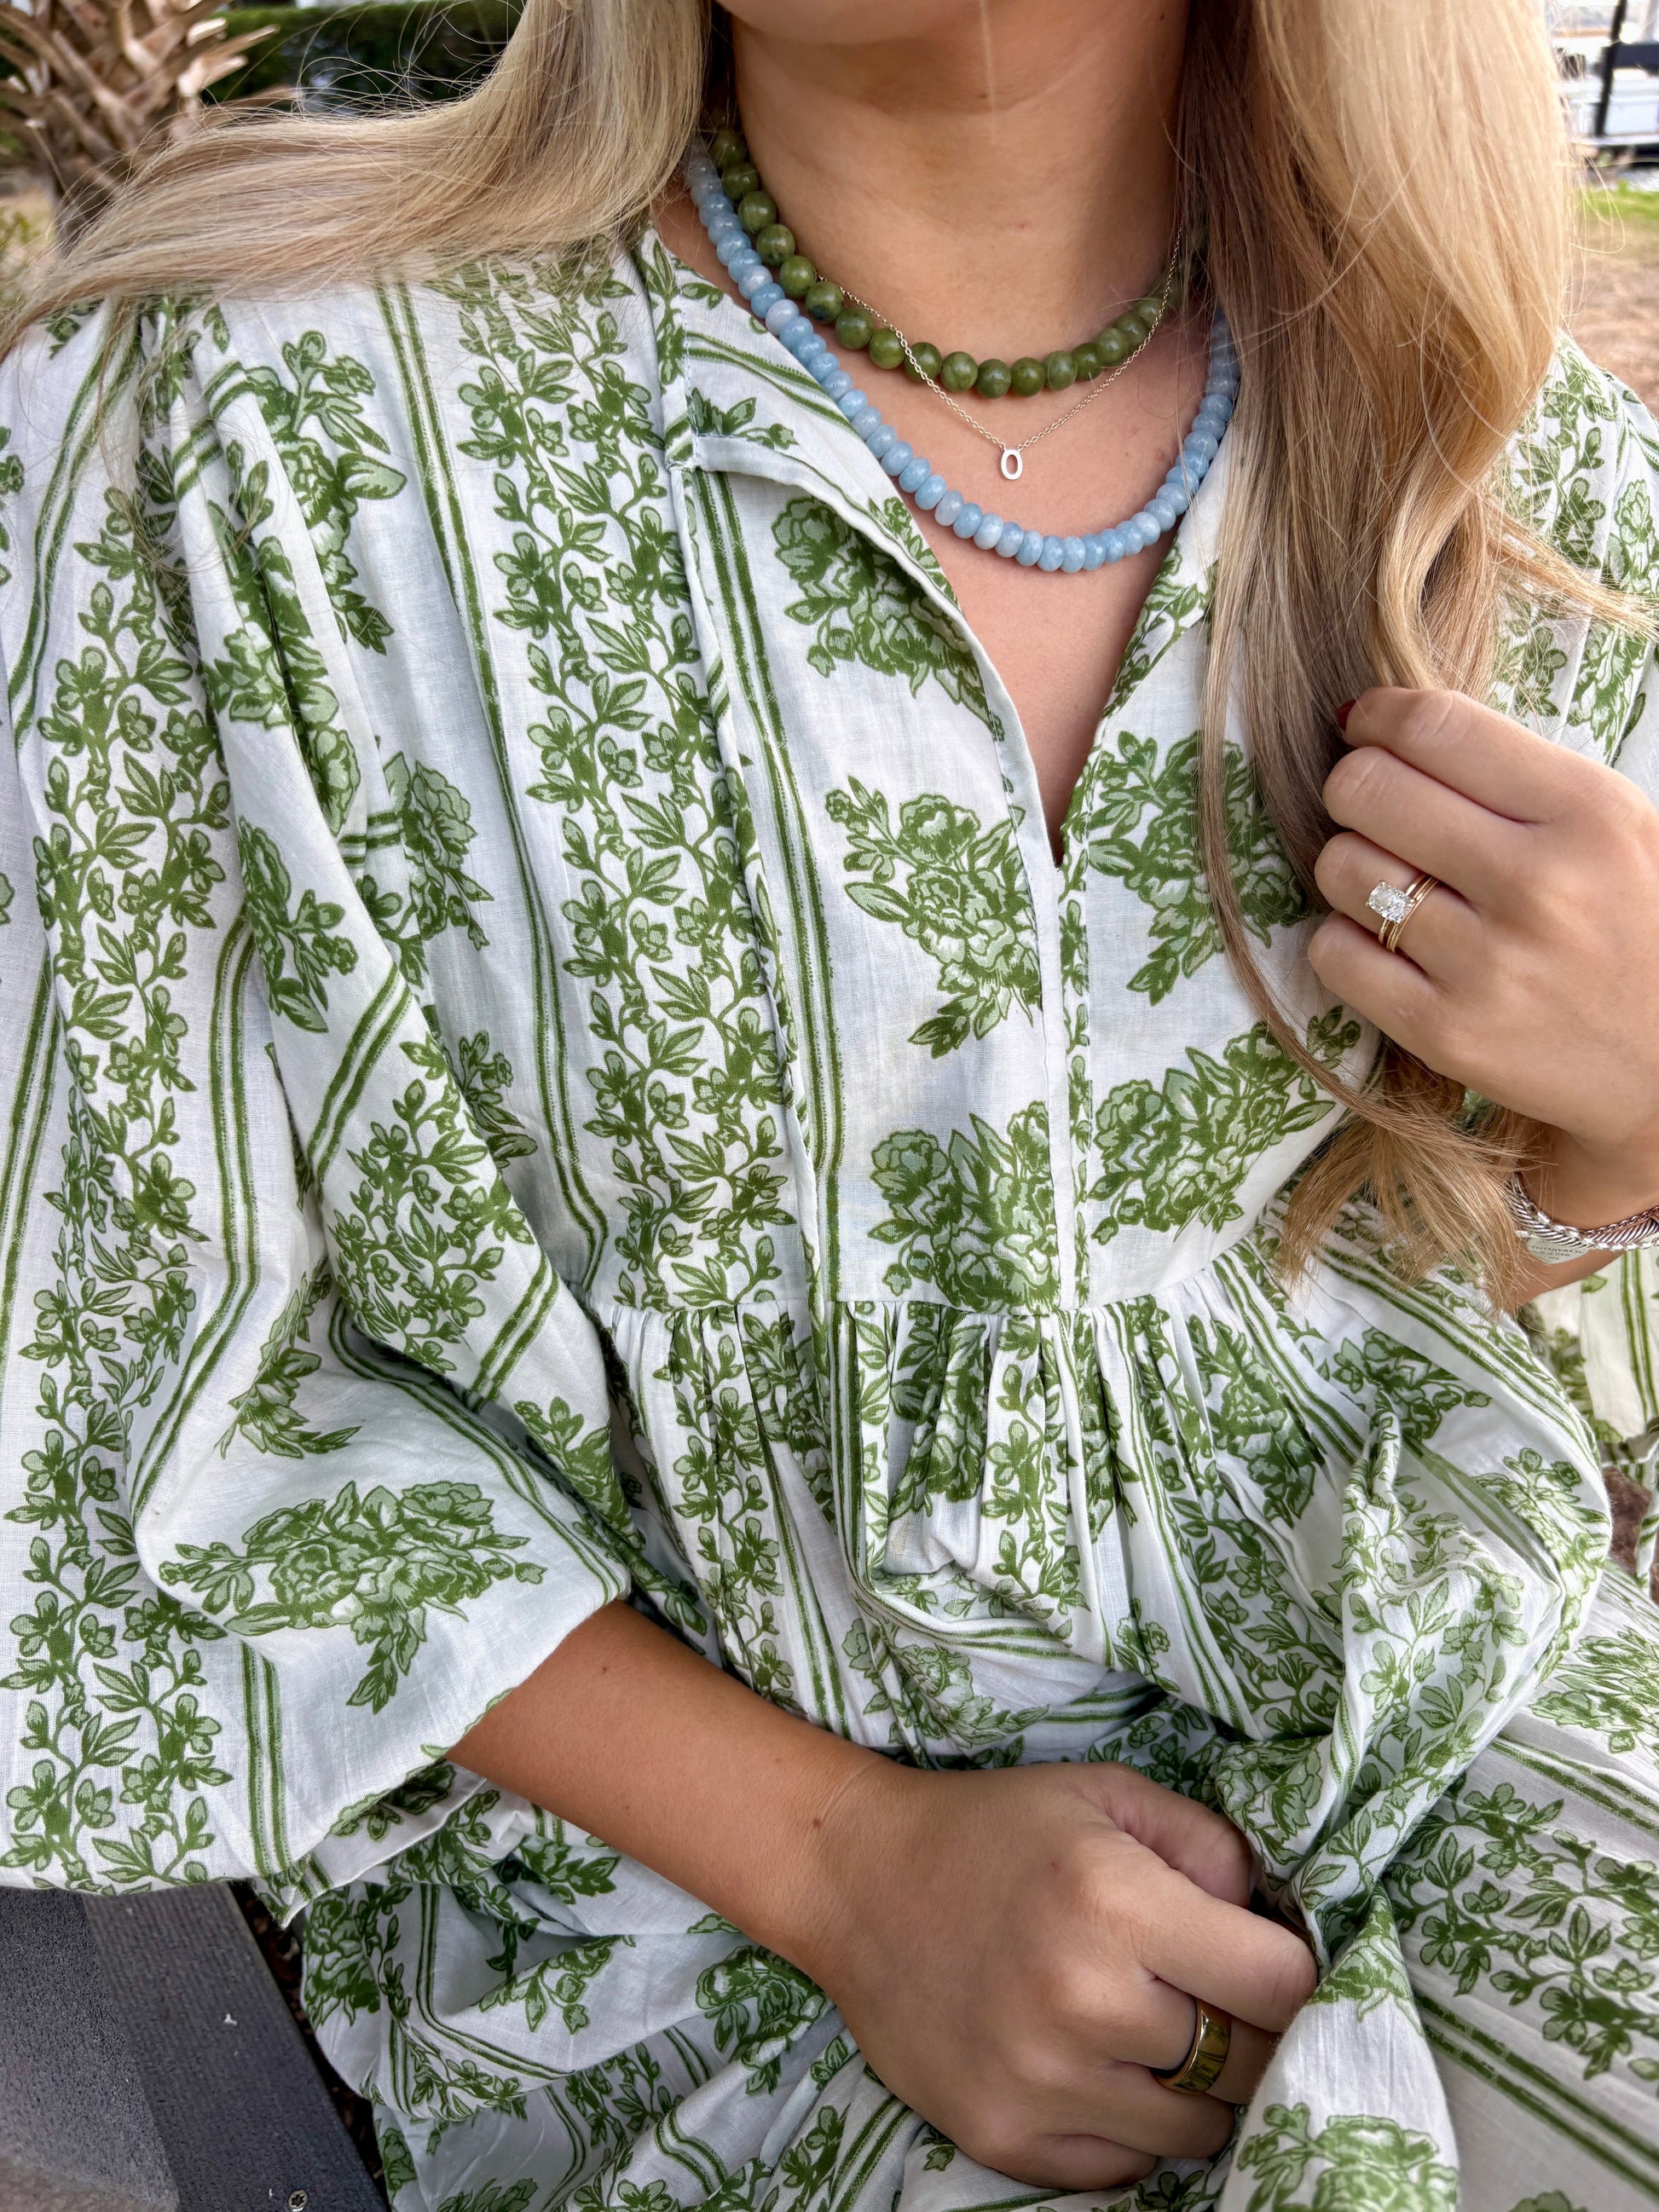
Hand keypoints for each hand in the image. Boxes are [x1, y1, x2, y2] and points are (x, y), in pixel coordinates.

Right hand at [797, 1759, 1315, 2190]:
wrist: (857, 1880)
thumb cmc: (997, 1830)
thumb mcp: (1108, 1796)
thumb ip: (1211, 1845)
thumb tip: (1273, 1920)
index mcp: (1115, 1901)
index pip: (1279, 1985)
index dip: (1295, 1975)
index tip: (1272, 1963)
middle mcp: (1082, 1999)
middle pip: (1249, 2067)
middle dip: (1250, 2033)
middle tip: (1217, 1999)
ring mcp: (1040, 2081)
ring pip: (1196, 2131)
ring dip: (1195, 2089)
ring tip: (1153, 2032)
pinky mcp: (1003, 2138)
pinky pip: (1126, 2164)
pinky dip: (1131, 2123)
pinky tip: (1097, 2064)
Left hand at [1310, 689, 1658, 1223]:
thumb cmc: (1631, 925)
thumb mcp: (1615, 826)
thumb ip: (1514, 775)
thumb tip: (1384, 722)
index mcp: (1587, 813)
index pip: (1434, 727)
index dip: (1378, 717)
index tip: (1367, 727)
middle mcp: (1536, 884)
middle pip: (1366, 788)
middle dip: (1356, 789)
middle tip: (1377, 811)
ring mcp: (1487, 964)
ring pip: (1340, 867)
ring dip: (1353, 869)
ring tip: (1397, 886)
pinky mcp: (1444, 1033)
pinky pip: (1333, 951)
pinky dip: (1345, 942)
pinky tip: (1389, 946)